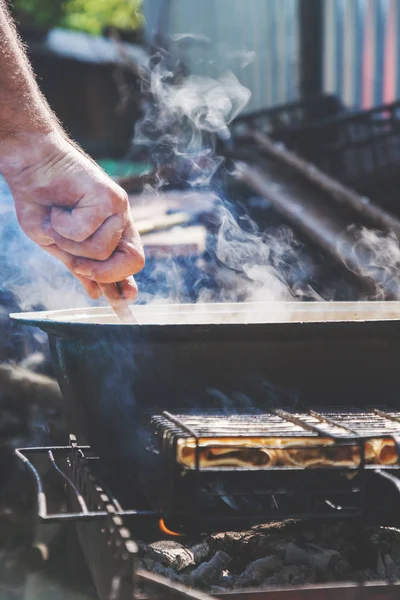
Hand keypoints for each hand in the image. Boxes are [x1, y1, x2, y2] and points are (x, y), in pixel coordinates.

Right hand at [1, 132, 143, 299]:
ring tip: (58, 220)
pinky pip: (86, 230)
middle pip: (133, 261)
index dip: (128, 284)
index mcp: (111, 233)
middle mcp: (119, 221)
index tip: (124, 302)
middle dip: (103, 272)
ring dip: (69, 243)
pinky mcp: (108, 195)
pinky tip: (58, 209)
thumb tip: (97, 294)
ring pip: (102, 250)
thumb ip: (78, 266)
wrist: (28, 164)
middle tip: (76, 263)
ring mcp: (117, 208)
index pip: (131, 263)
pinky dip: (63, 226)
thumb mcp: (58, 243)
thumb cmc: (40, 201)